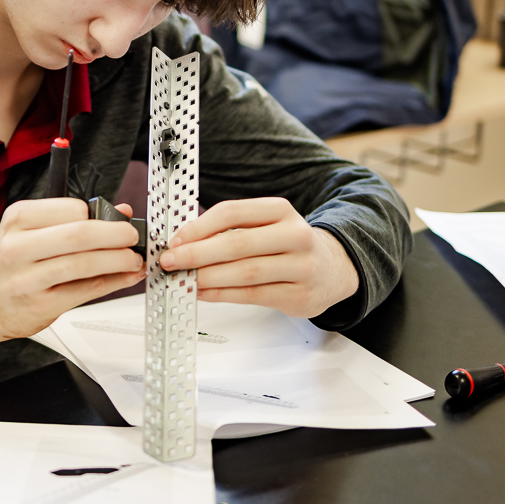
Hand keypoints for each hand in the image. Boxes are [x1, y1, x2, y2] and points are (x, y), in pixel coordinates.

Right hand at [0, 198, 143, 360]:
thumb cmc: (10, 264)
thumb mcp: (30, 231)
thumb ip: (73, 221)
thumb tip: (120, 211)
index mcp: (18, 219)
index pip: (71, 208)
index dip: (101, 214)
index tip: (118, 219)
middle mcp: (18, 247)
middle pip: (79, 235)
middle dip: (116, 234)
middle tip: (132, 237)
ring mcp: (27, 278)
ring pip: (85, 264)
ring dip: (118, 260)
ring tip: (133, 259)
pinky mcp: (40, 305)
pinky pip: (86, 291)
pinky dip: (113, 282)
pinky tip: (125, 277)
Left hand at [157, 198, 358, 318]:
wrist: (333, 268)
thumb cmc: (288, 245)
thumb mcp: (268, 225)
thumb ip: (232, 230)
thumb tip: (185, 242)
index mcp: (281, 210)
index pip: (233, 212)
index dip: (199, 226)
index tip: (176, 239)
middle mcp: (295, 235)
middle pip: (237, 243)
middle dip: (198, 253)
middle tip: (171, 261)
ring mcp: (301, 266)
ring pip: (245, 272)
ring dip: (208, 277)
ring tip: (185, 279)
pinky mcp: (299, 295)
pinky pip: (253, 295)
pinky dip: (223, 294)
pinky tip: (205, 293)